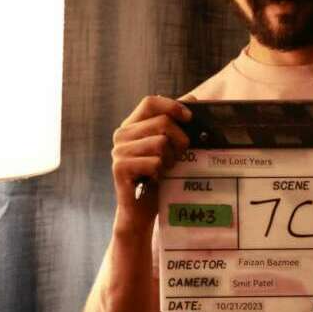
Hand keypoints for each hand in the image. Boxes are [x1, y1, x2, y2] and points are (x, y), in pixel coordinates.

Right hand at [111, 95, 194, 228]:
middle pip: (162, 122)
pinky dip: (161, 173)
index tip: (189, 117)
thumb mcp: (170, 147)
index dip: (172, 106)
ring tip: (164, 170)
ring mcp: (118, 151)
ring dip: (170, 159)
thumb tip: (194, 99)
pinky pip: (154, 162)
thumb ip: (177, 123)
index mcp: (132, 125)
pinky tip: (154, 180)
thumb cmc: (159, 177)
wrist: (141, 212)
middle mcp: (122, 135)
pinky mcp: (120, 168)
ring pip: (160, 143)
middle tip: (178, 157)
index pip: (150, 102)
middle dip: (179, 140)